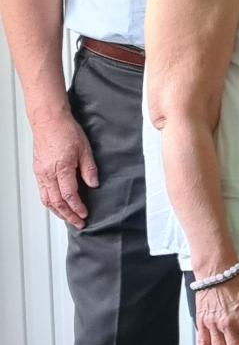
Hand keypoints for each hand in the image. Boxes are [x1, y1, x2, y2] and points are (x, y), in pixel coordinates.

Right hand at [31, 110, 97, 226]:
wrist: (48, 120)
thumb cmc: (66, 131)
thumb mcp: (85, 149)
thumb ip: (89, 169)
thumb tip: (94, 184)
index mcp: (61, 168)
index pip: (69, 195)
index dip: (78, 207)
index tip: (85, 214)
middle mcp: (47, 173)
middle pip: (56, 202)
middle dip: (68, 215)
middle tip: (79, 223)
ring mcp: (40, 173)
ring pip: (47, 199)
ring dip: (58, 211)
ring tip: (69, 218)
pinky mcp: (38, 170)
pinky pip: (42, 191)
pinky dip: (50, 202)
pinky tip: (57, 205)